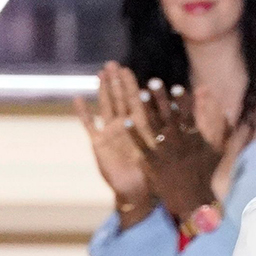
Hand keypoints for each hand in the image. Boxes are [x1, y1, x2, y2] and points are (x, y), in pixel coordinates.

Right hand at [75, 61, 151, 207]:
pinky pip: (89, 125)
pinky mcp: (98, 143)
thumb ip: (165, 134)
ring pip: (106, 106)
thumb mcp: (160, 151)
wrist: (136, 192)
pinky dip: (83, 113)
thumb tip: (178, 117)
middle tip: (112, 64)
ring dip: (102, 90)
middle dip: (116, 82)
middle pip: (119, 99)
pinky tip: (78, 99)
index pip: (135, 101)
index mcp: (140, 127)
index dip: (130, 86)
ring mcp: (110, 133)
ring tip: (100, 73)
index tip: (127, 70)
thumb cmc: (152, 174)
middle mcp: (125, 126)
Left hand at [127, 76, 229, 222]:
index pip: (189, 116)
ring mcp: (166, 153)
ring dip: (147, 110)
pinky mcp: (153, 164)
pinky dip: (135, 134)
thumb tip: (226, 109)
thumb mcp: (218, 152)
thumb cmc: (206, 176)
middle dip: (161, 99)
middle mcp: (180, 143)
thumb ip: (222, 130)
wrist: (194, 202)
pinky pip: (142, 146)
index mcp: (195, 140)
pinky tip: (127, 121)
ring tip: (140, 94)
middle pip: (169, 116)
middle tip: (154, 82)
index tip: (176, 87)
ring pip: (155, 127)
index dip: (182, 101)